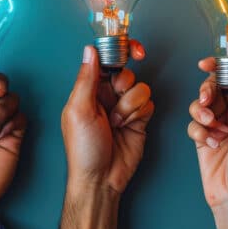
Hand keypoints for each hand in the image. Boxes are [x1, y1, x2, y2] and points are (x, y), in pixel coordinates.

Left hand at [61, 41, 153, 195]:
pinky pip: (149, 103)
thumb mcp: (78, 110)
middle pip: (126, 71)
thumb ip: (87, 78)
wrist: (101, 178)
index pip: (105, 59)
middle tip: (115, 97)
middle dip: (124, 85)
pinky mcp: (139, 118)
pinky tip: (127, 126)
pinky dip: (140, 114)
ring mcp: (124, 106)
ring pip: (140, 87)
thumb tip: (90, 50)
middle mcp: (106, 95)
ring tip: (117, 122)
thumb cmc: (83, 149)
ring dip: (130, 105)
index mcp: (88, 89)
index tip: (134, 50)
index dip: (121, 50)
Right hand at [187, 58, 227, 208]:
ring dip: (202, 113)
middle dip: (209, 91)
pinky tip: (209, 144)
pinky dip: (199, 131)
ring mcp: (223, 123)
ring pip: (204, 101)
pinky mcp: (206, 134)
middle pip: (220, 84)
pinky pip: (195, 121)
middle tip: (206, 102)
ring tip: (211, 128)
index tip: (211, 63)